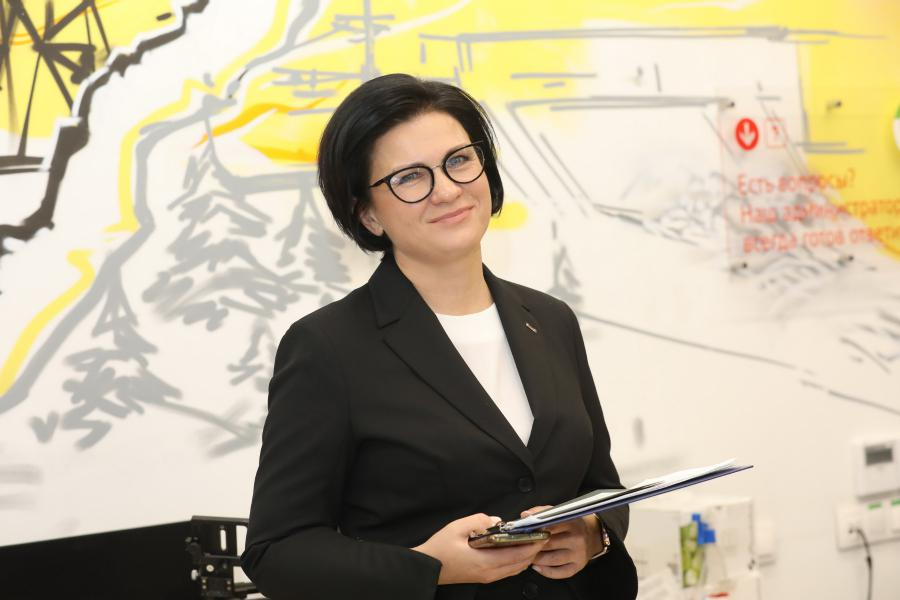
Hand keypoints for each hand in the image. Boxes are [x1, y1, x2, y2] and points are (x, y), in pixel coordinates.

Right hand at [412, 513, 549, 584]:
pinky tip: (515, 550)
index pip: (517, 555)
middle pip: (520, 564)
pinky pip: (506, 570)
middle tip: (540, 536)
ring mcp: (487, 577)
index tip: (542, 535)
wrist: (428, 567)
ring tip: (531, 541)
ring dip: (525, 556)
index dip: (533, 545)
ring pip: (514, 569)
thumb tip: (495, 520)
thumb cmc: (440, 549)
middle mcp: (489, 573)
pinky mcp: (483, 576)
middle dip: (533, 550)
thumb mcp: (457, 528)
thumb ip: (478, 521)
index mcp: (485, 562)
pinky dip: (516, 561)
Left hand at [521, 505, 602, 579]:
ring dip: (537, 559)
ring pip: (552, 560)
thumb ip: (542, 512)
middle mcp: (577, 539)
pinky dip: (545, 571)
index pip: (549, 527)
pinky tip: (537, 567)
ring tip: (528, 556)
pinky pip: (559, 572)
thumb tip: (525, 515)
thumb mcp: (560, 513)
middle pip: (549, 545)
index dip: (534, 531)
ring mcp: (578, 554)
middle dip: (533, 546)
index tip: (524, 533)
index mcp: (571, 523)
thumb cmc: (572, 524)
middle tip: (523, 546)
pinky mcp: (578, 567)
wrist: (593, 535)